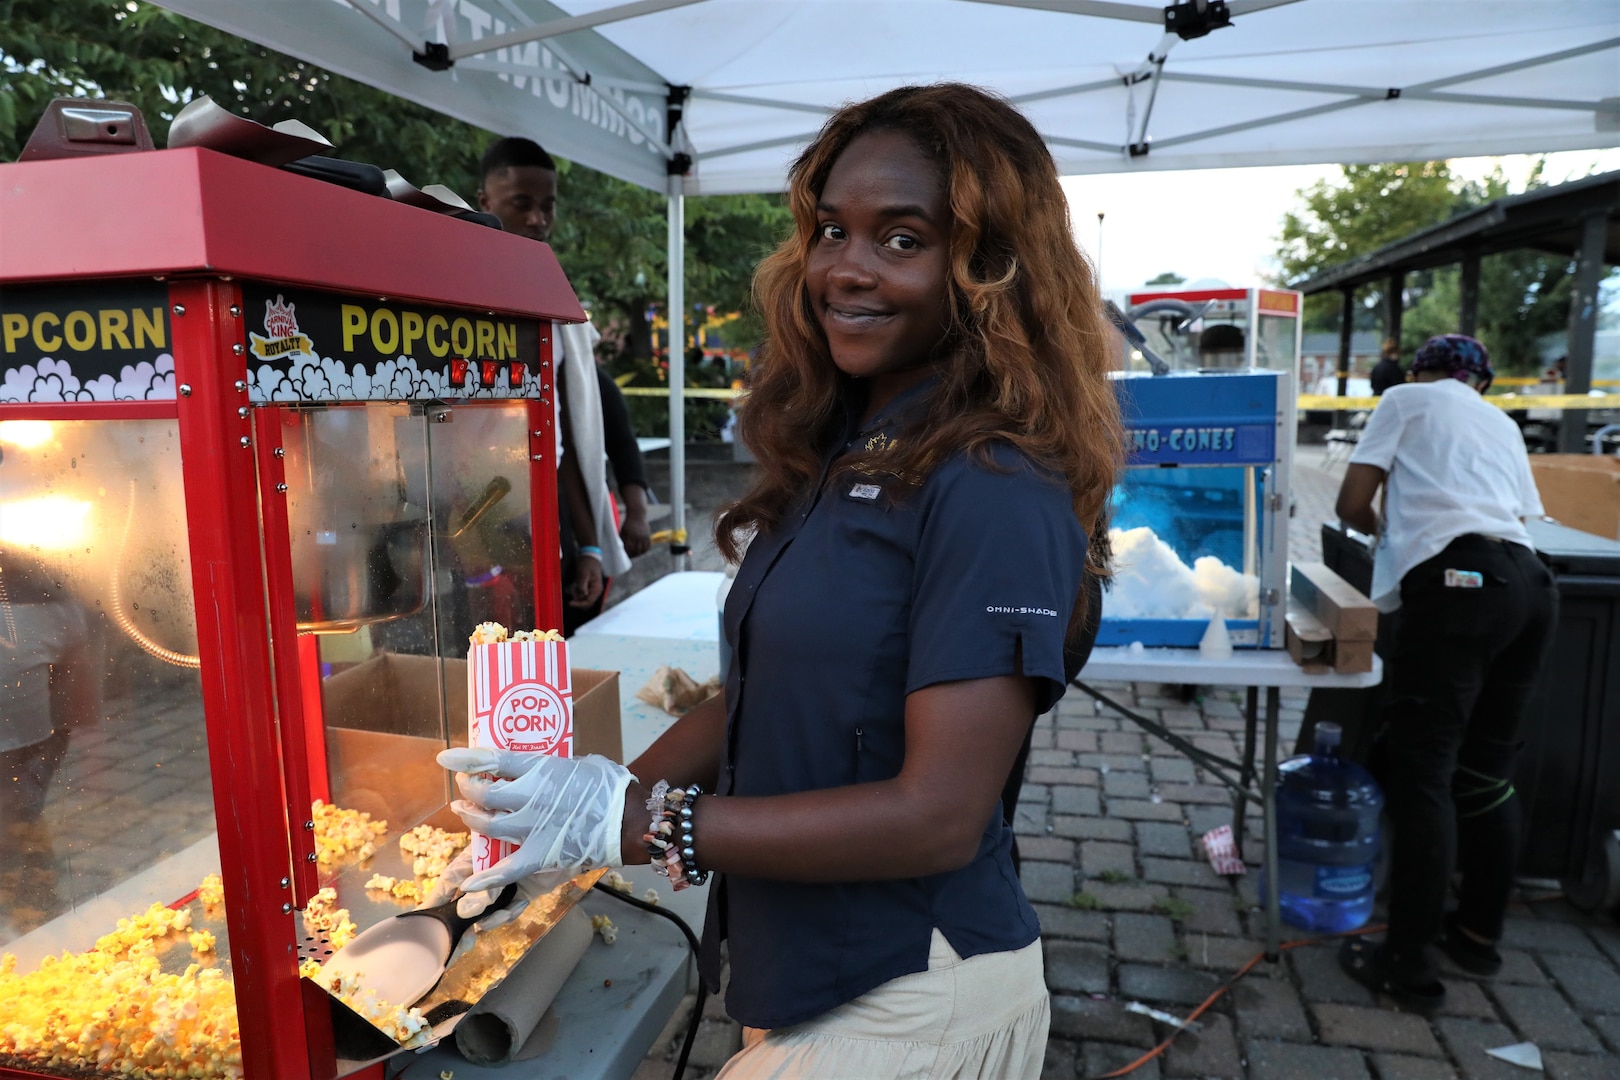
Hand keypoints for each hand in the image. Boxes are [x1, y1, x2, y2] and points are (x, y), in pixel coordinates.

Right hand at [420, 845, 573, 930]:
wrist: (580, 838)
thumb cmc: (543, 834)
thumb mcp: (508, 857)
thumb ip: (487, 883)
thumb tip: (465, 909)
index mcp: (477, 854)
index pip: (449, 880)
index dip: (435, 900)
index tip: (424, 923)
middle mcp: (486, 871)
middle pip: (462, 901)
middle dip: (461, 923)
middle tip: (461, 944)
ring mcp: (502, 884)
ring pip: (484, 912)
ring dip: (489, 918)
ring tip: (500, 915)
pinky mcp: (519, 895)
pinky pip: (506, 912)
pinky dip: (508, 914)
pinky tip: (520, 904)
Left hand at [437, 747, 633, 891]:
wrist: (629, 819)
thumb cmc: (608, 785)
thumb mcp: (578, 761)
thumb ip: (551, 765)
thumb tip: (535, 764)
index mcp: (541, 768)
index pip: (494, 758)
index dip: (467, 759)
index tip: (446, 759)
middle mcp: (531, 796)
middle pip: (485, 792)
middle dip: (469, 788)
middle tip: (466, 786)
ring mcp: (532, 827)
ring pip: (488, 825)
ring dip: (472, 819)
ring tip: (465, 812)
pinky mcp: (540, 855)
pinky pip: (506, 869)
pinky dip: (486, 877)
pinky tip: (467, 883)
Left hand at [569, 556, 603, 607]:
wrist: (589, 557)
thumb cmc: (587, 564)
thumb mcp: (583, 574)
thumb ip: (583, 586)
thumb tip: (582, 596)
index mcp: (597, 589)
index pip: (589, 602)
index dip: (580, 604)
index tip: (570, 603)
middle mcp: (596, 591)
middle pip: (587, 603)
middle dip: (579, 601)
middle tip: (573, 593)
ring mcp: (592, 590)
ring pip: (584, 600)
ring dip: (578, 597)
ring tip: (574, 588)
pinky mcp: (589, 588)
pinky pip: (583, 595)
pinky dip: (578, 593)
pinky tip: (575, 587)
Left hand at [619, 511, 651, 556]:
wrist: (637, 514)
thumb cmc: (628, 523)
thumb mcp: (623, 530)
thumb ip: (622, 539)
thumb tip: (620, 549)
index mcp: (630, 535)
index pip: (629, 548)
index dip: (627, 553)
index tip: (625, 556)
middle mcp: (638, 536)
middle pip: (636, 550)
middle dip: (633, 555)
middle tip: (630, 557)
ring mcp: (644, 536)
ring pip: (643, 550)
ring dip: (639, 554)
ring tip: (635, 555)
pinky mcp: (648, 535)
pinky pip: (648, 546)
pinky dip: (645, 550)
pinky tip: (641, 552)